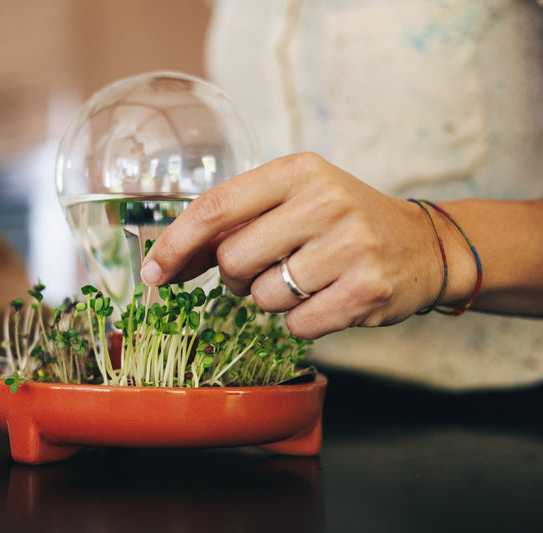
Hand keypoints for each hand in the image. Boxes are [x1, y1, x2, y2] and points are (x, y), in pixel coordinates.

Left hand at [140, 152, 447, 338]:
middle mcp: (325, 201)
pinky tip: (328, 297)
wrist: (421, 246)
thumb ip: (232, 223)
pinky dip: (300, 320)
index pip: (215, 207)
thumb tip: (165, 264)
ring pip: (263, 298)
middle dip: (236, 276)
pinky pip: (296, 324)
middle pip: (232, 260)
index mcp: (297, 170)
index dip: (175, 244)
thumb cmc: (339, 222)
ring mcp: (350, 246)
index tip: (152, 273)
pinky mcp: (366, 291)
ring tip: (307, 278)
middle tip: (265, 267)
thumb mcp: (291, 201)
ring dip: (271, 299)